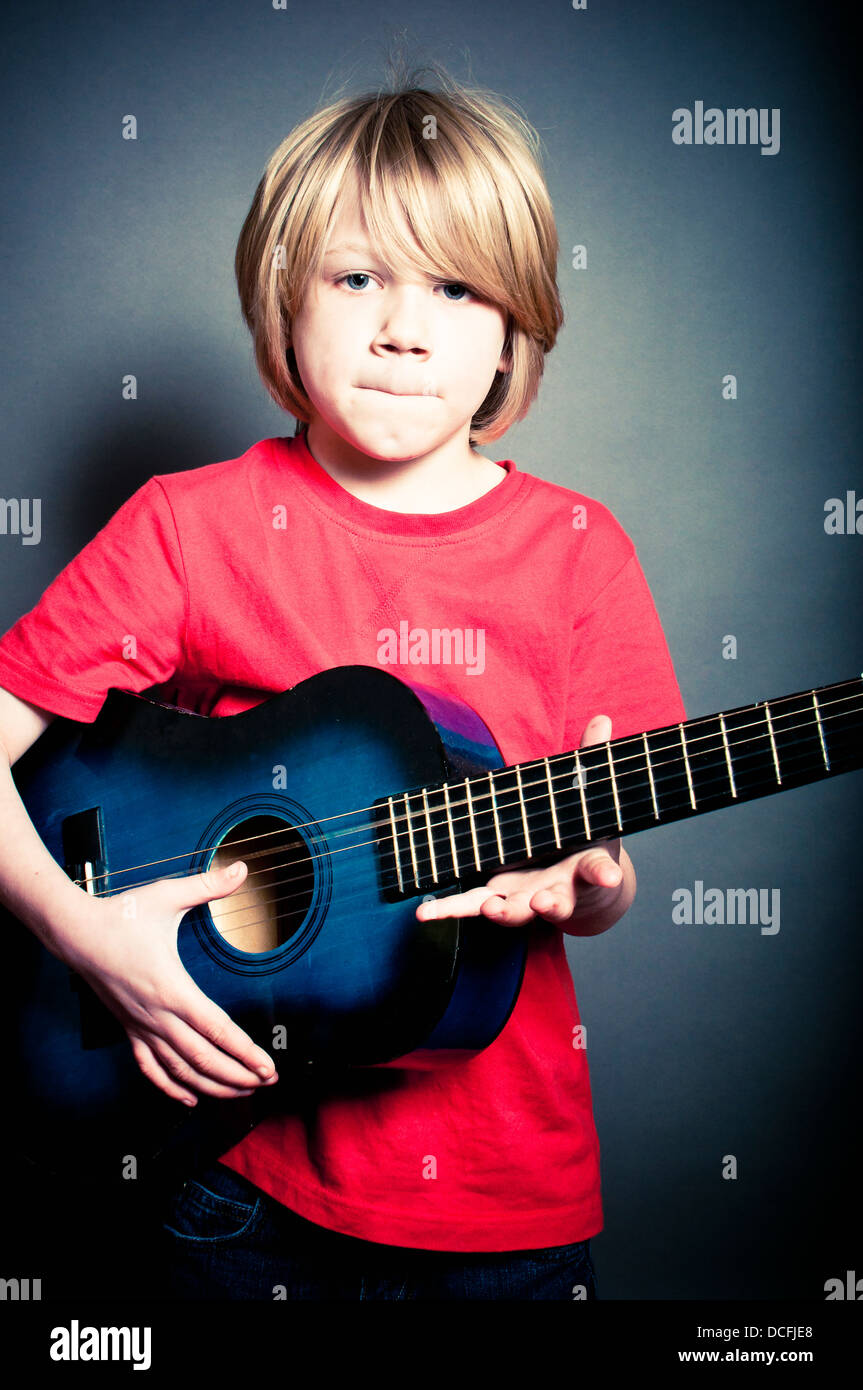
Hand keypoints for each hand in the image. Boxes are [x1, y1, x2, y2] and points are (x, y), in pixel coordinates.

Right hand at [55, 861, 278, 1105]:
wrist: (75, 932)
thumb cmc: (122, 914)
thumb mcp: (167, 896)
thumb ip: (208, 886)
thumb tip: (242, 869)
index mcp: (172, 987)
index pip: (217, 1030)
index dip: (246, 1053)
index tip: (268, 1066)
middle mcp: (157, 1014)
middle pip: (204, 1059)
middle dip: (239, 1076)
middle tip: (267, 1082)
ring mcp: (141, 1026)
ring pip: (180, 1070)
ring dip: (212, 1087)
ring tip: (241, 1093)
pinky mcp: (128, 1029)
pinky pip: (149, 1068)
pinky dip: (170, 1088)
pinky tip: (189, 1099)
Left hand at [415, 715, 633, 935]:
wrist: (576, 886)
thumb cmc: (582, 838)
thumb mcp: (590, 802)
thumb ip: (591, 764)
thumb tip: (602, 719)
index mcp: (587, 867)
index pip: (599, 868)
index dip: (605, 873)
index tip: (610, 876)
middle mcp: (559, 890)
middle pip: (557, 903)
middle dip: (551, 906)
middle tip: (545, 902)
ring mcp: (527, 898)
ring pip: (515, 911)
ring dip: (503, 912)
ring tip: (491, 909)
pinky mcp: (498, 898)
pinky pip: (472, 905)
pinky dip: (451, 910)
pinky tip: (425, 914)